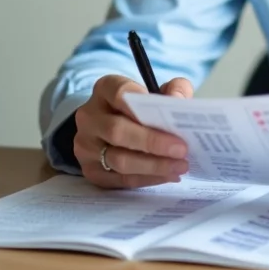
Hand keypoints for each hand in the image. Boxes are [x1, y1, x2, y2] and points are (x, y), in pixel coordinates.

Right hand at [74, 74, 193, 188]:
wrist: (110, 131)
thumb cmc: (140, 109)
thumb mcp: (158, 92)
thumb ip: (175, 90)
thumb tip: (178, 101)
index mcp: (104, 90)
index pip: (119, 93)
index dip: (144, 104)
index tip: (169, 115)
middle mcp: (89, 117)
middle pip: (117, 130)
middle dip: (152, 142)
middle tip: (181, 149)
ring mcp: (86, 146)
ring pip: (119, 160)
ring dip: (153, 166)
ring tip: (180, 166)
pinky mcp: (91, 171)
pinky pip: (121, 180)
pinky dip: (148, 179)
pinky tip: (169, 175)